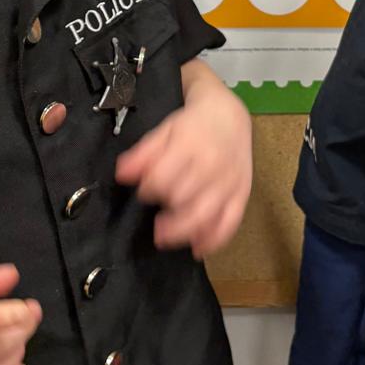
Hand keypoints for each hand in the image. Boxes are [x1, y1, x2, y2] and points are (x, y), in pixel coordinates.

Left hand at [115, 65, 251, 258]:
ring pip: (204, 215)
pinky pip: (230, 223)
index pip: (163, 177)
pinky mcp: (241, 195)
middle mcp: (211, 165)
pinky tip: (197, 248)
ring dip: (181, 231)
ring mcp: (228, 182)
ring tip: (164, 237)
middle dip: (164, 211)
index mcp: (190, 145)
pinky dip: (213, 240)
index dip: (148, 190)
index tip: (144, 191)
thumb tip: (122, 174)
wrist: (229, 116)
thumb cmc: (192, 125)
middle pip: (182, 199)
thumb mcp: (164, 131)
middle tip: (156, 215)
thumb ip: (143, 153)